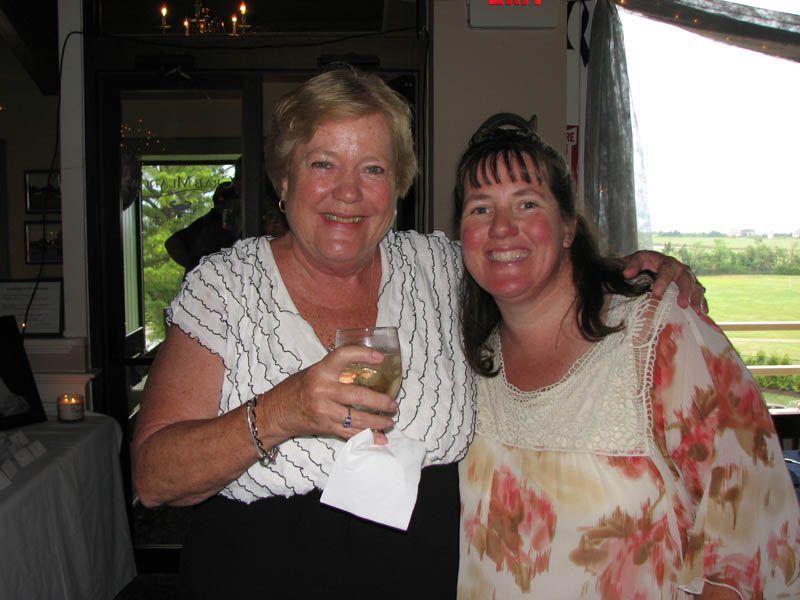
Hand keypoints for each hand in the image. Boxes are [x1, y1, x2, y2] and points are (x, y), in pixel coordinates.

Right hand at [267, 345, 396, 441]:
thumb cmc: (295, 388)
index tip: (380, 358)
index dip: (363, 354)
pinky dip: (367, 437)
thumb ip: (334, 370)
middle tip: (393, 404)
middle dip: (380, 401)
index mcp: (320, 372)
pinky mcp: (325, 427)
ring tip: (389, 421)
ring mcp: (324, 411)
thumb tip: (363, 365)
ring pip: (357, 418)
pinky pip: (350, 433)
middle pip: (358, 395)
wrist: (274, 413)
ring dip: (378, 422)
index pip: (343, 356)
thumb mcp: (312, 372)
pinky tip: (379, 438)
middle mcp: (322, 391)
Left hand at [622, 250, 707, 313]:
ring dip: (697, 299)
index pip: (666, 271)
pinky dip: (702, 304)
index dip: (662, 282)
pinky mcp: (692, 287)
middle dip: (685, 292)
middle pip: (685, 279)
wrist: (651, 264)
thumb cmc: (645, 263)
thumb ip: (633, 265)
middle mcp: (680, 269)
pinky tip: (704, 314)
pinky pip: (700, 295)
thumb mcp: (638, 260)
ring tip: (697, 312)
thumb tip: (627, 273)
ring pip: (696, 287)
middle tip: (682, 305)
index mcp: (667, 263)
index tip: (657, 294)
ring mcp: (688, 278)